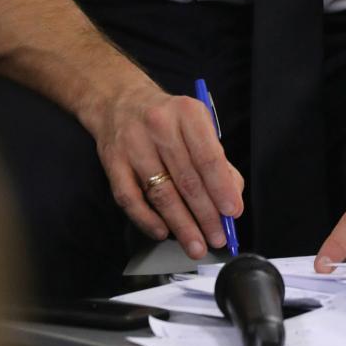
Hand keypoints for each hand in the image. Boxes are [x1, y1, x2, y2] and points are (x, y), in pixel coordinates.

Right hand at [91, 83, 244, 258]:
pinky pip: (130, 197)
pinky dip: (147, 219)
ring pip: (160, 193)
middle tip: (218, 238)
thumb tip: (231, 197)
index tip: (232, 212)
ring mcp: (133, 145)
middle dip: (205, 215)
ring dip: (181, 224)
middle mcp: (159, 127)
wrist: (119, 100)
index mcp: (187, 114)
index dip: (222, 189)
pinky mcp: (112, 161)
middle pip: (186, 180)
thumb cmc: (168, 118)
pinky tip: (163, 232)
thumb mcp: (198, 126)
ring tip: (195, 245)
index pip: (208, 158)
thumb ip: (218, 160)